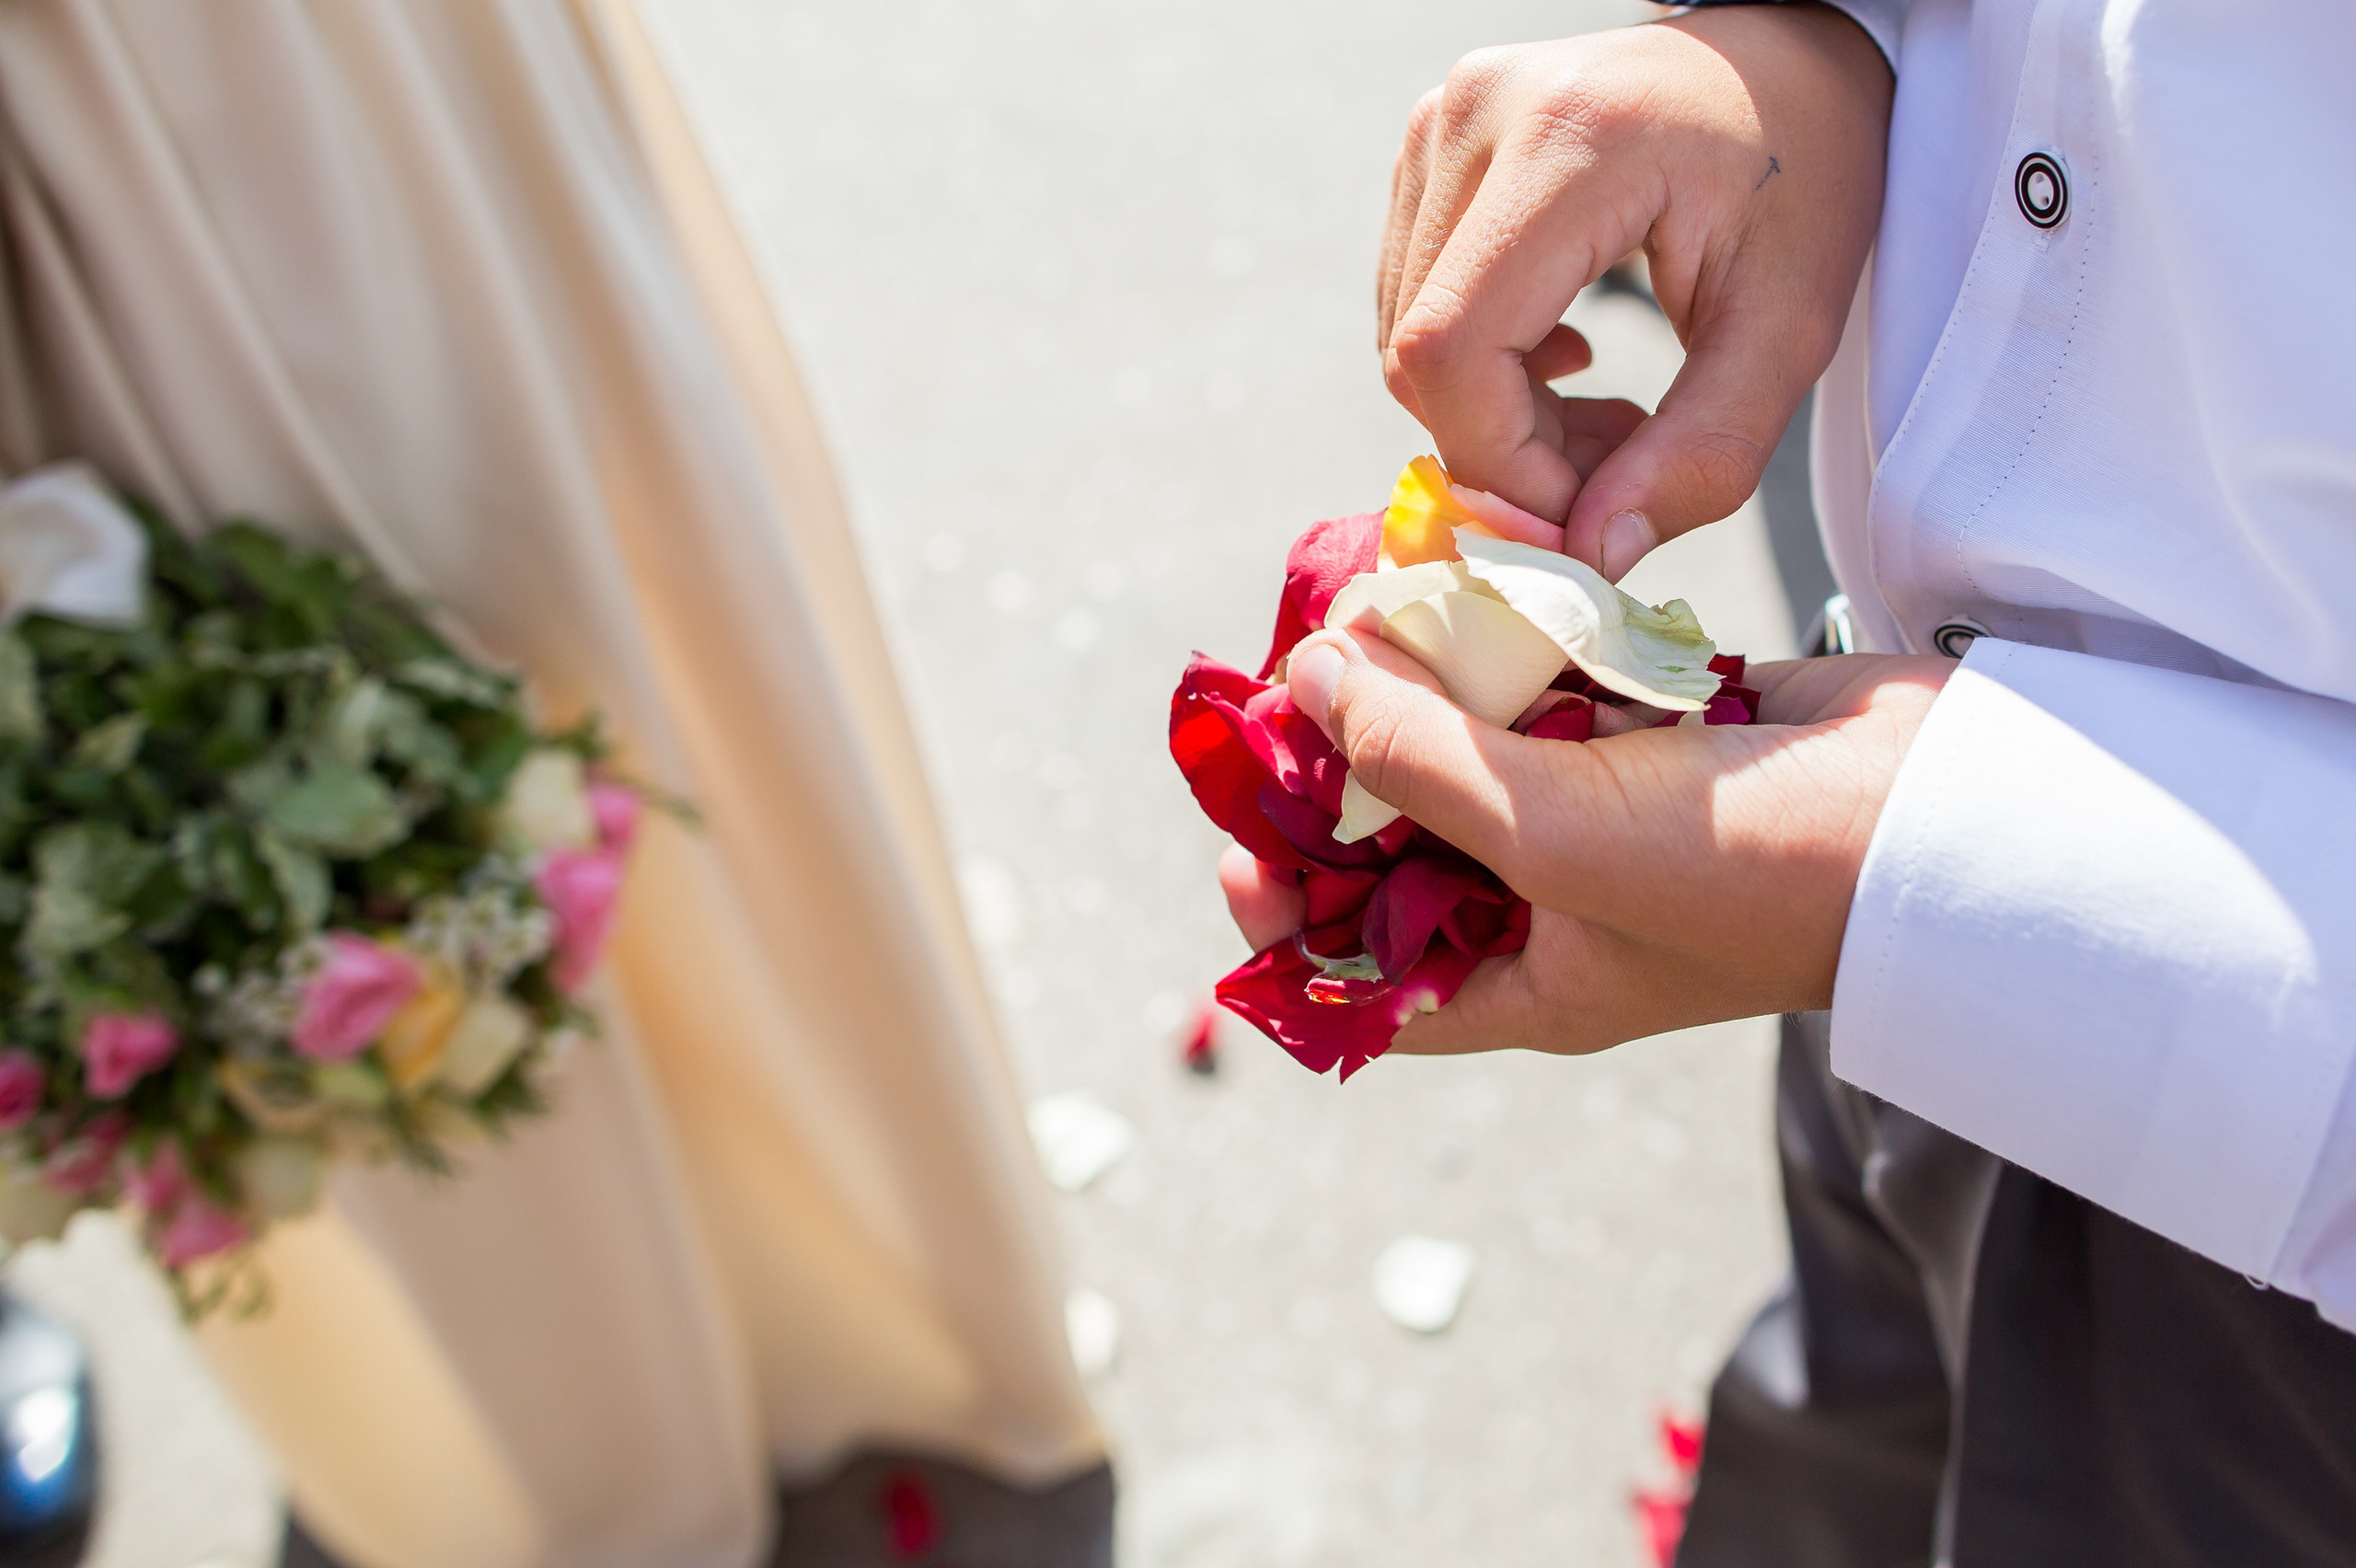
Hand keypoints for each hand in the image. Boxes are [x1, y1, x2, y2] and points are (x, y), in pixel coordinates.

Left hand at [1222, 632, 1952, 1056]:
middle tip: (1299, 682)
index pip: (1367, 977)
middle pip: (1403, 842)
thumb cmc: (1761, 873)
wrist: (1955, 813)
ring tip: (1362, 609)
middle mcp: (1554, 904)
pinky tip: (1456, 583)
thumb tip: (1310, 680)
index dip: (1294, 919)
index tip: (1247, 841)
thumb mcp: (1560, 842)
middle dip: (1347, 764)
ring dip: (1418, 682)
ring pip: (1470, 747)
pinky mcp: (1651, 729)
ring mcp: (1604, 812)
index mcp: (1526, 979)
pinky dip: (1502, 639)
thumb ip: (1421, 765)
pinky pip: (1545, 685)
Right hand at [1378, 5, 1891, 577]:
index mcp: (1571, 139)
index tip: (1589, 510)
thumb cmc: (1810, 170)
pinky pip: (1413, 301)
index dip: (1501, 460)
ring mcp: (1440, 123)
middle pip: (1419, 352)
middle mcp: (1478, 113)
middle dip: (1505, 447)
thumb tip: (1593, 555)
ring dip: (1492, 414)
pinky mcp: (1427, 146)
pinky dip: (1480, 367)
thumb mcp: (1790, 324)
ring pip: (1406, 338)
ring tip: (1602, 413)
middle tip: (1613, 465)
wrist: (1792, 54)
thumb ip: (1704, 450)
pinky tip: (1563, 359)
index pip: (1453, 347)